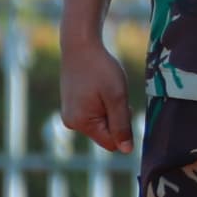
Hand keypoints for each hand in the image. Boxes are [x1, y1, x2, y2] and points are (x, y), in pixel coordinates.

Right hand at [61, 35, 133, 154]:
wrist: (80, 45)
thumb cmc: (101, 69)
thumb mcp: (117, 97)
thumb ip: (122, 125)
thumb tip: (126, 151)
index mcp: (82, 123)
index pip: (111, 143)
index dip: (124, 130)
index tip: (125, 108)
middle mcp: (72, 123)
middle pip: (105, 134)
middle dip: (116, 119)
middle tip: (115, 96)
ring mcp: (70, 114)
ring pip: (101, 123)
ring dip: (110, 111)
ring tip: (107, 90)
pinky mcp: (71, 105)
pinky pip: (93, 114)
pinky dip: (102, 105)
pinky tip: (100, 88)